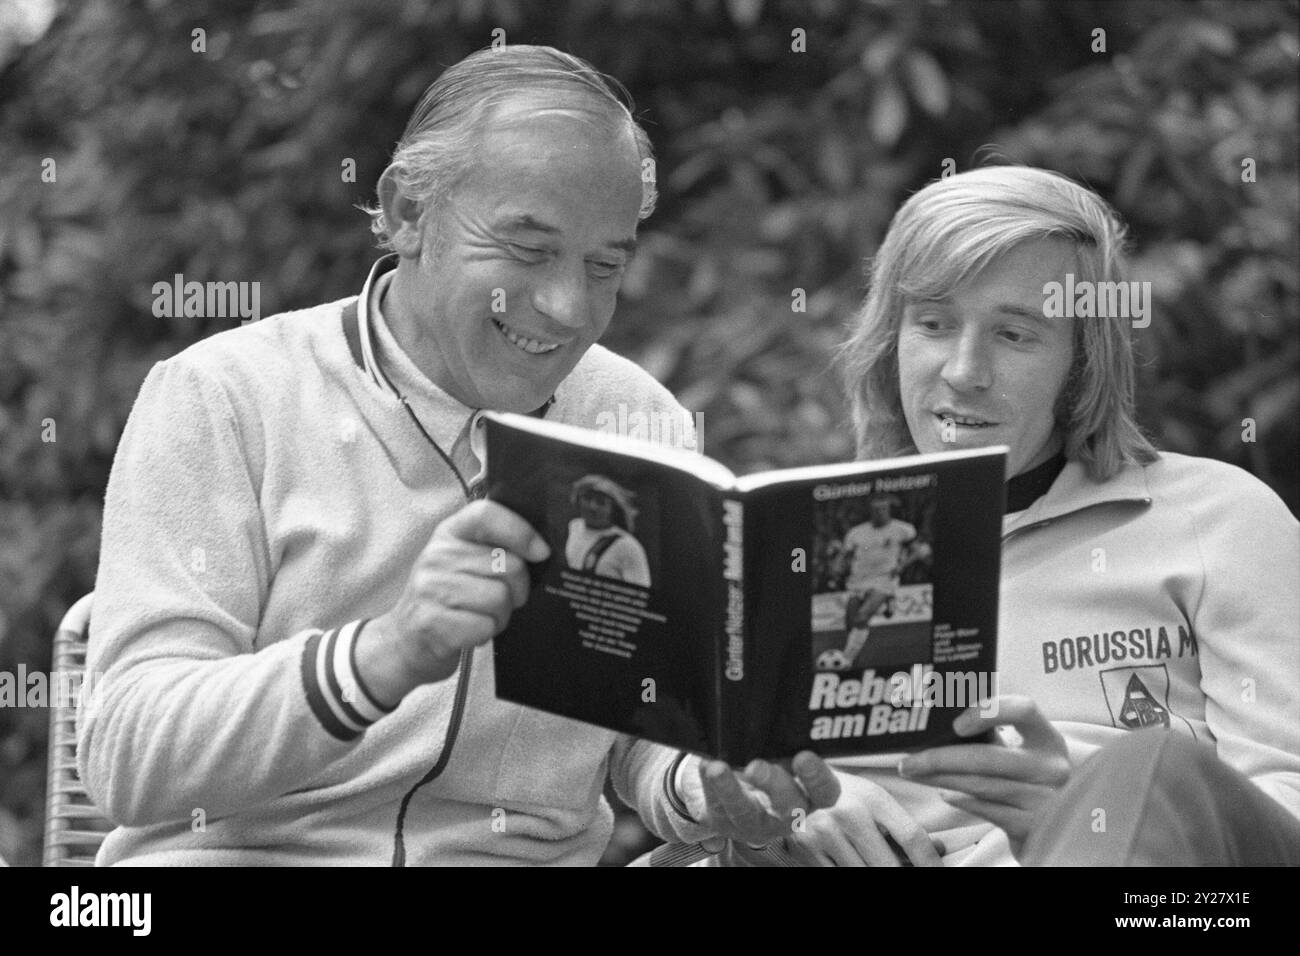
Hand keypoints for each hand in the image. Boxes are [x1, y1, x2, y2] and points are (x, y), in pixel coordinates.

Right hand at [358, 500, 549, 704]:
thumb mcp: (463, 562)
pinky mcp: (432, 622)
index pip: (487, 514)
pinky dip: (487, 633)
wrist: (405, 642)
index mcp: (449, 533)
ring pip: (500, 598)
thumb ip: (495, 548)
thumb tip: (542, 550)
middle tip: (501, 599)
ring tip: (482, 615)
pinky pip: (486, 626)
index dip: (521, 531)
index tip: (540, 552)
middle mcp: (437, 555)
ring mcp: (431, 588)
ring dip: (502, 615)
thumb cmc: (446, 598)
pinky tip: (470, 631)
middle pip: (509, 565)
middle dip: (518, 589)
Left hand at [695, 751, 840, 851]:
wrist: (729, 785)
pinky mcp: (724, 823)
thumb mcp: (781, 752)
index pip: (825, 793)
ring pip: (745, 813)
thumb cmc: (767, 762)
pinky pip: (716, 807)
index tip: (803, 756)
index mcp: (808, 793)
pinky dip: (709, 785)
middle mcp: (786, 814)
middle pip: (788, 807)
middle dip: (772, 785)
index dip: (818, 778)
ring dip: (731, 790)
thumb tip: (778, 712)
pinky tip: (706, 765)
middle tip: (755, 766)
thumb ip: (785, 740)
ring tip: (717, 768)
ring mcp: (755, 823)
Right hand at [784, 772, 944, 866]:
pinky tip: (858, 865)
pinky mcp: (807, 850)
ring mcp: (825, 834)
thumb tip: (940, 851)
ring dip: (875, 874)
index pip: (912, 837)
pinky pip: (838, 876)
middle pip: (889, 866)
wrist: (792, 781)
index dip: (931, 863)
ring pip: (863, 875)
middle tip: (908, 872)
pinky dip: (852, 873)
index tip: (939, 873)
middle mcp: (848, 814)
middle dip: (903, 874)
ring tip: (877, 863)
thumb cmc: (844, 794)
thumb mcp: (876, 800)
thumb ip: (904, 828)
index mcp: (873, 798)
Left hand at [897, 695, 1069, 857]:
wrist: (1056, 828)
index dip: (989, 712)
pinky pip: (986, 810)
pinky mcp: (1032, 826)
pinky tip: (944, 793)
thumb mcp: (1020, 753)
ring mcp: (1044, 799)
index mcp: (1047, 739)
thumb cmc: (1025, 779)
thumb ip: (991, 737)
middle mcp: (1051, 768)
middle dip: (940, 758)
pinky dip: (961, 800)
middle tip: (908, 760)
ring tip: (913, 772)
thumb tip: (933, 723)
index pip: (1023, 709)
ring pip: (980, 785)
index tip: (956, 724)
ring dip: (939, 778)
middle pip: (988, 757)